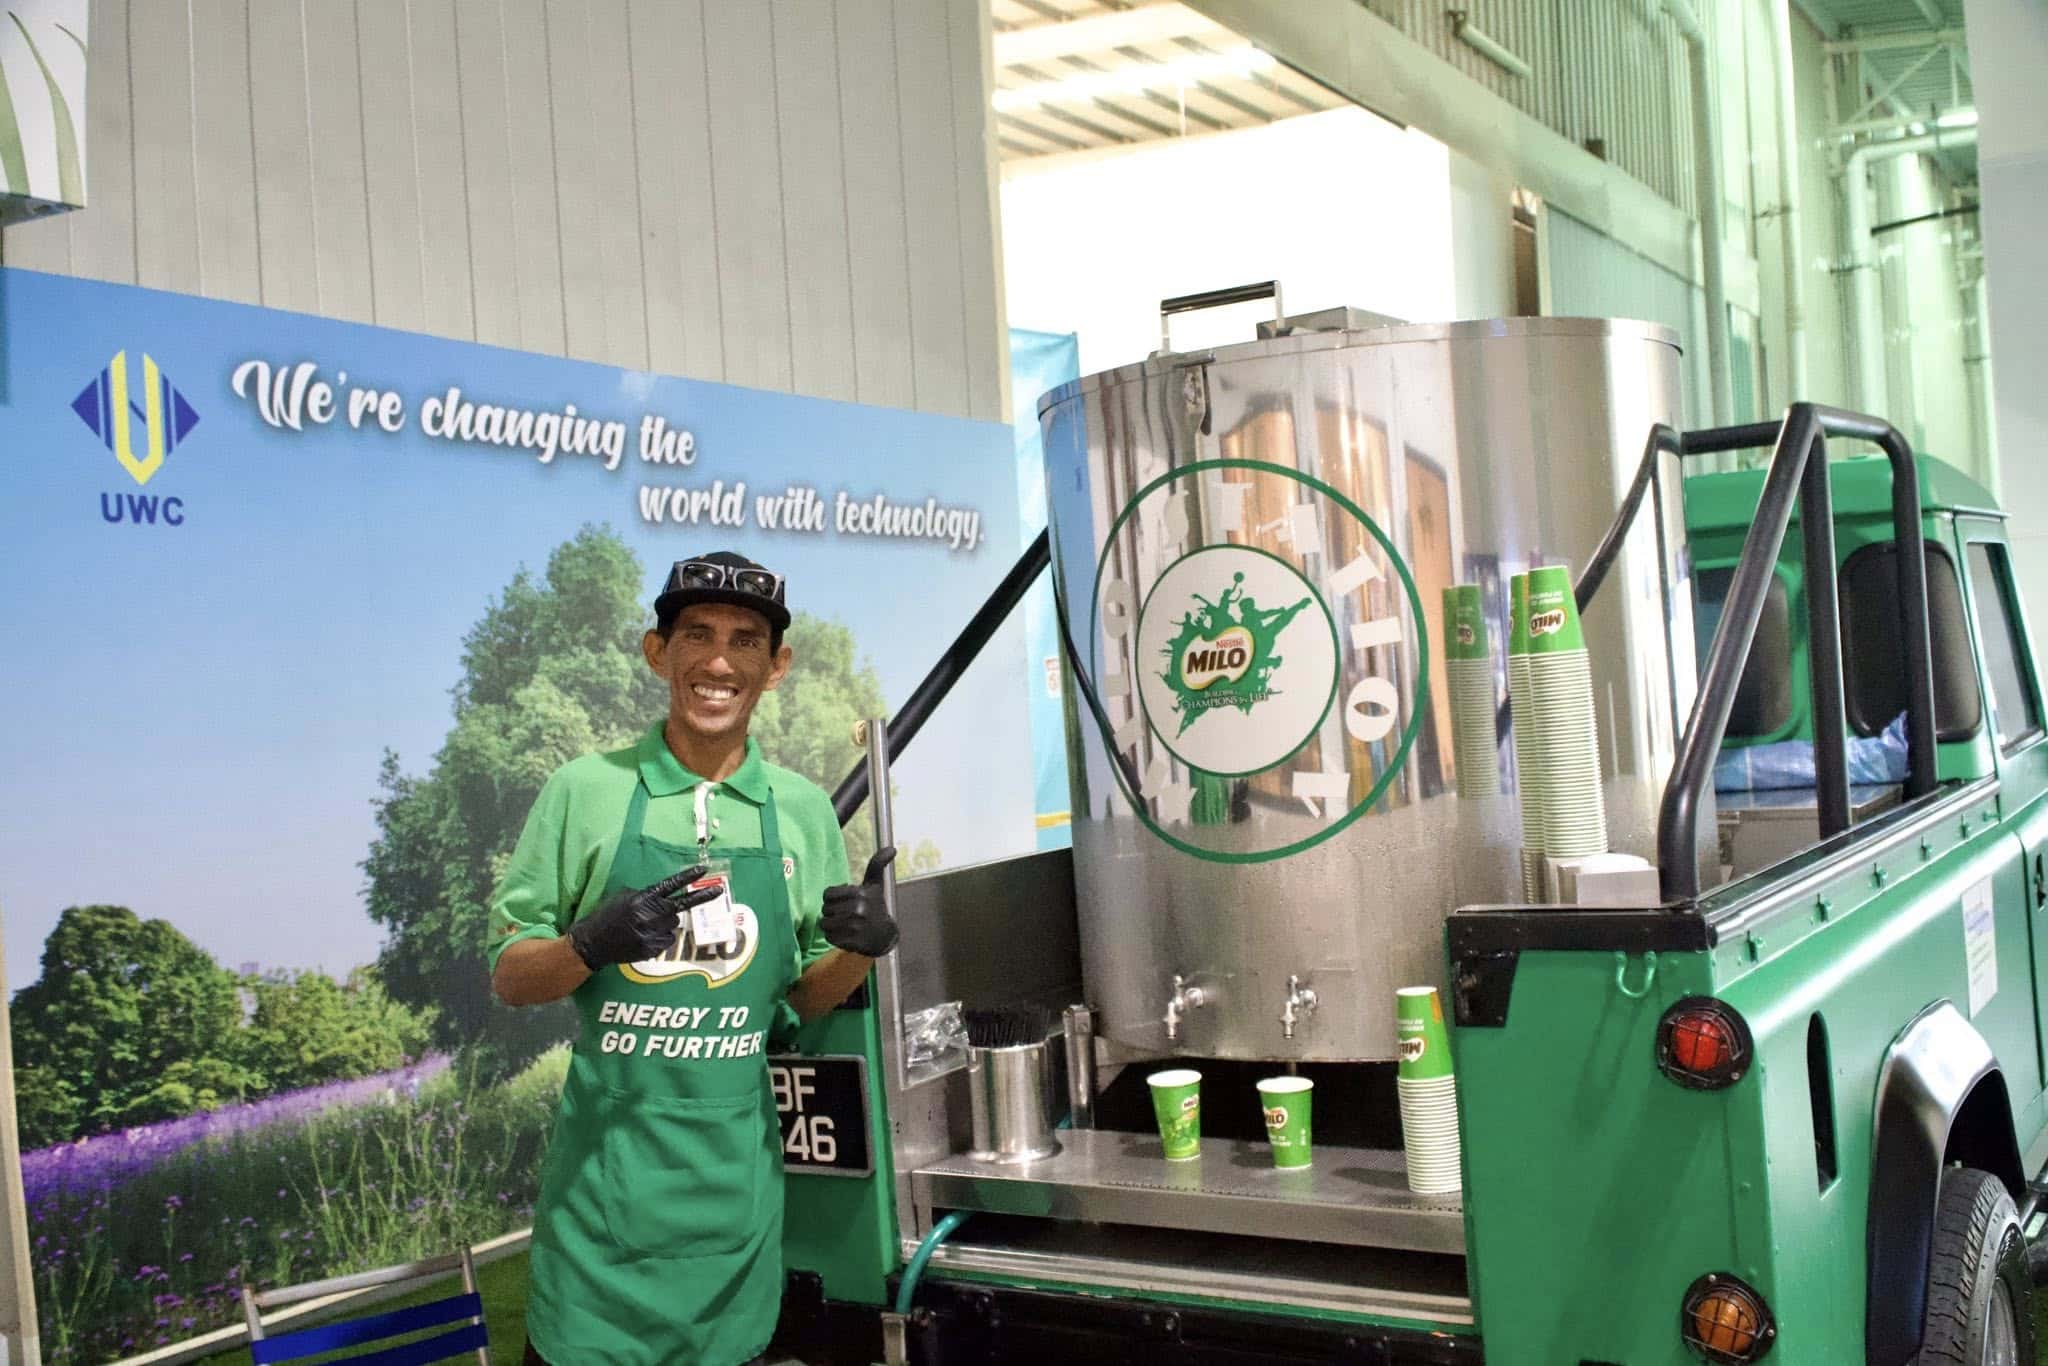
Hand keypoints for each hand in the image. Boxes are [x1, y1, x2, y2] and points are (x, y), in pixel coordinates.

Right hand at [568, 866, 720, 969]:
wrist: (592, 943)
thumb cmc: (607, 915)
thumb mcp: (623, 896)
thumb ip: (646, 895)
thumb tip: (664, 897)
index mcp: (643, 898)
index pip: (670, 885)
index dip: (688, 877)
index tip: (704, 869)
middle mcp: (650, 915)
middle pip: (680, 906)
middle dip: (693, 900)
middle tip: (717, 892)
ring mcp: (652, 934)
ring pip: (673, 924)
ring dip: (665, 923)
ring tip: (645, 925)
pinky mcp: (652, 950)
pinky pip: (667, 940)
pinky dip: (660, 938)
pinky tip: (642, 937)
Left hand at [820, 848, 898, 956]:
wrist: (883, 936)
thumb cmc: (875, 906)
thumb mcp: (875, 885)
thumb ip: (877, 864)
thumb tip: (892, 848)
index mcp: (861, 893)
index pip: (827, 894)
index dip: (833, 899)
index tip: (845, 901)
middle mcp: (858, 909)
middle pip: (825, 909)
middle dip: (832, 912)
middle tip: (847, 915)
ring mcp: (854, 927)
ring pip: (824, 924)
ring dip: (832, 926)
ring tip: (845, 925)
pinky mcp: (851, 943)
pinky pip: (829, 937)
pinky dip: (834, 937)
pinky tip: (846, 935)